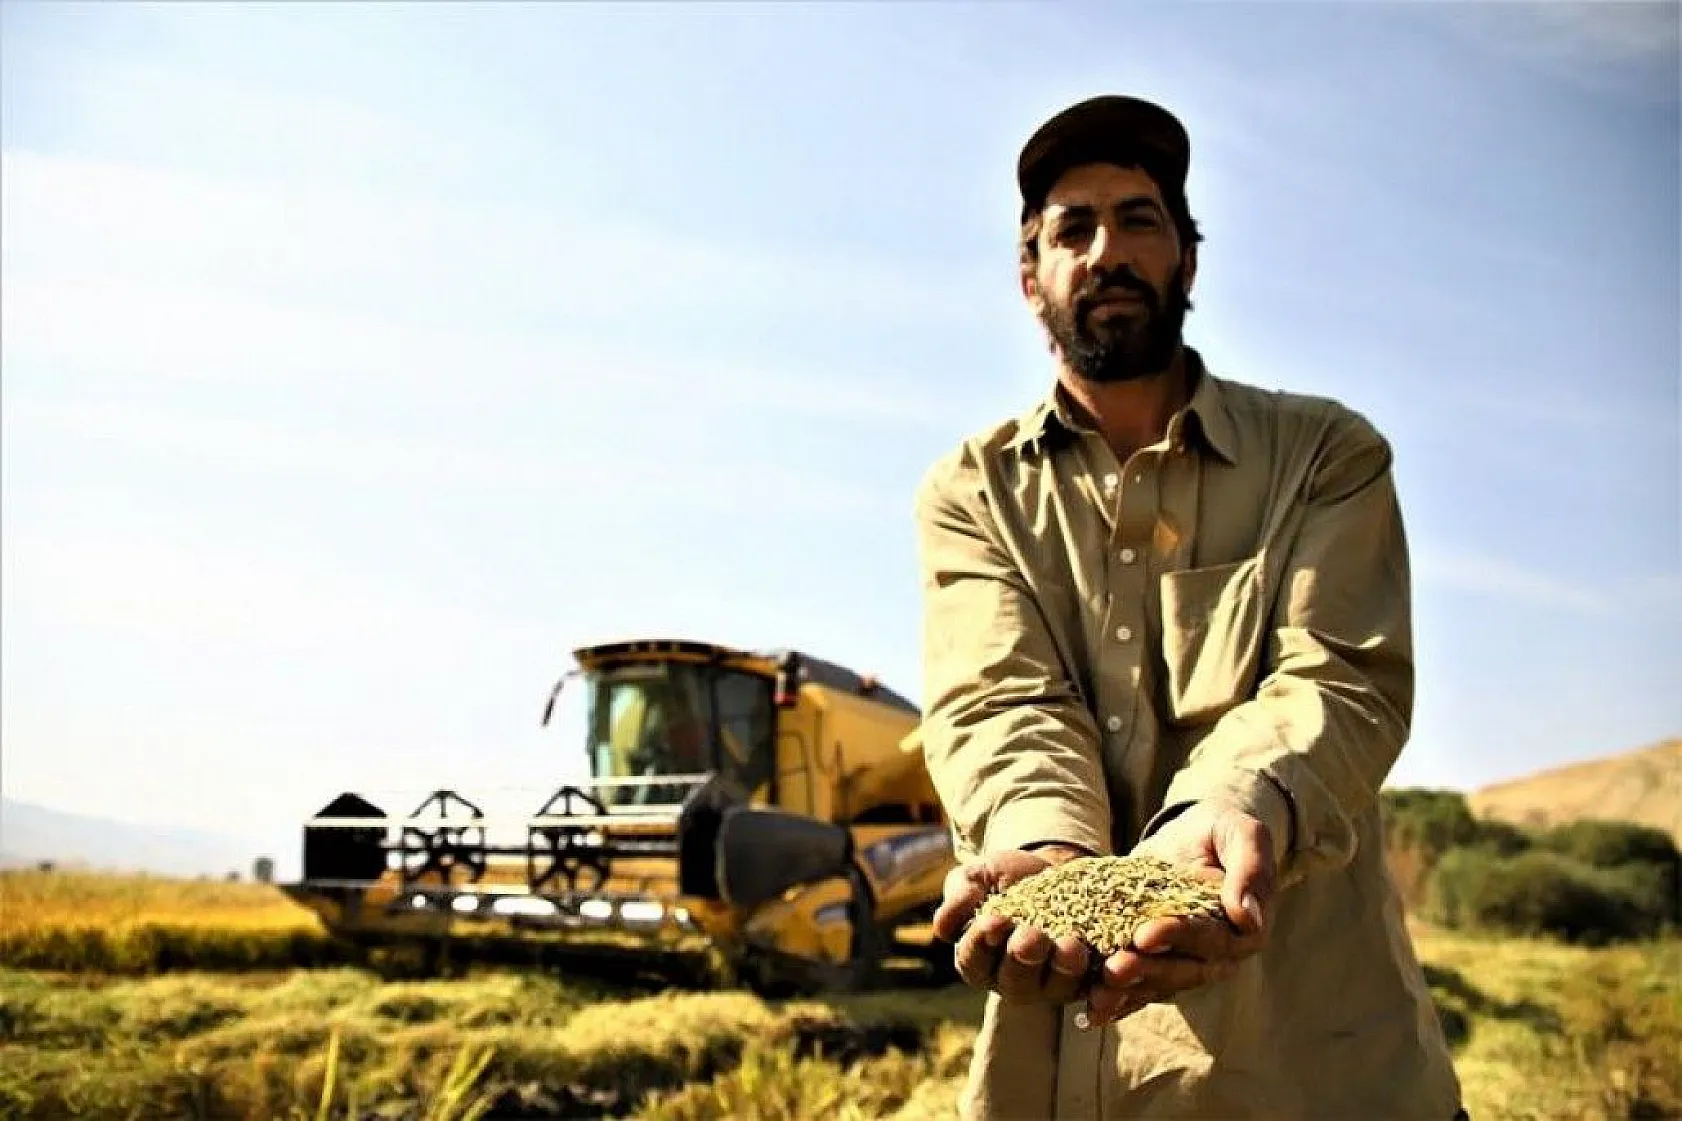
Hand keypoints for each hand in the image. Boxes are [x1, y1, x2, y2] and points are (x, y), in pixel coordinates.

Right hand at [933, 845, 1092, 1006]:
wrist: (1052, 869)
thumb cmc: (1005, 877)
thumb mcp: (977, 877)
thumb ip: (960, 896)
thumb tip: (942, 927)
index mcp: (979, 961)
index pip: (974, 960)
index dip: (982, 943)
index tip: (994, 920)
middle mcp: (1012, 981)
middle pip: (1015, 982)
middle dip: (1023, 960)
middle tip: (1031, 937)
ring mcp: (1050, 986)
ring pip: (1055, 989)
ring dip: (1063, 970)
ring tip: (1071, 946)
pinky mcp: (1086, 980)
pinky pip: (1094, 988)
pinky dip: (1102, 982)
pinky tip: (1109, 964)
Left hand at [1080, 802, 1275, 1028]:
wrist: (1195, 834)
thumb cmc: (1223, 830)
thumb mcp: (1243, 835)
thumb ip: (1251, 870)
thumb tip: (1248, 917)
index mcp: (1243, 930)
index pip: (1210, 938)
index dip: (1178, 937)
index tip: (1146, 934)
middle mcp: (1217, 955)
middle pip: (1182, 970)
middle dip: (1146, 971)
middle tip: (1113, 969)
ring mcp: (1184, 961)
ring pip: (1158, 984)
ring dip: (1128, 992)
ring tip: (1097, 992)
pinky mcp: (1156, 960)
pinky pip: (1140, 987)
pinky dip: (1118, 1001)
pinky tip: (1091, 1013)